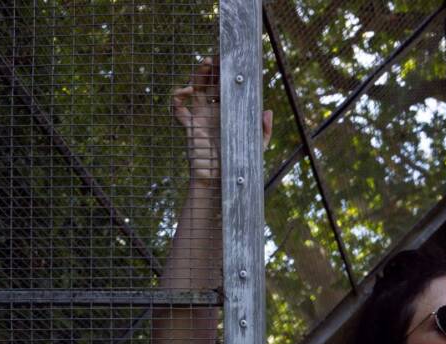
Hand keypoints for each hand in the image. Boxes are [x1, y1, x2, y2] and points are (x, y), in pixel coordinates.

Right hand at [171, 54, 272, 184]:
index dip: (226, 73)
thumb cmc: (239, 165)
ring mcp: (200, 117)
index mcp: (229, 112)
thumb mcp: (256, 148)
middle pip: (209, 82)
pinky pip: (178, 108)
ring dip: (197, 73)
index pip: (226, 86)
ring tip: (205, 65)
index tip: (230, 60)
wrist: (221, 182)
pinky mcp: (190, 126)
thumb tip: (268, 111)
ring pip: (195, 87)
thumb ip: (264, 131)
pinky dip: (177, 97)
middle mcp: (214, 111)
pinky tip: (185, 91)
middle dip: (211, 68)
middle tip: (215, 58)